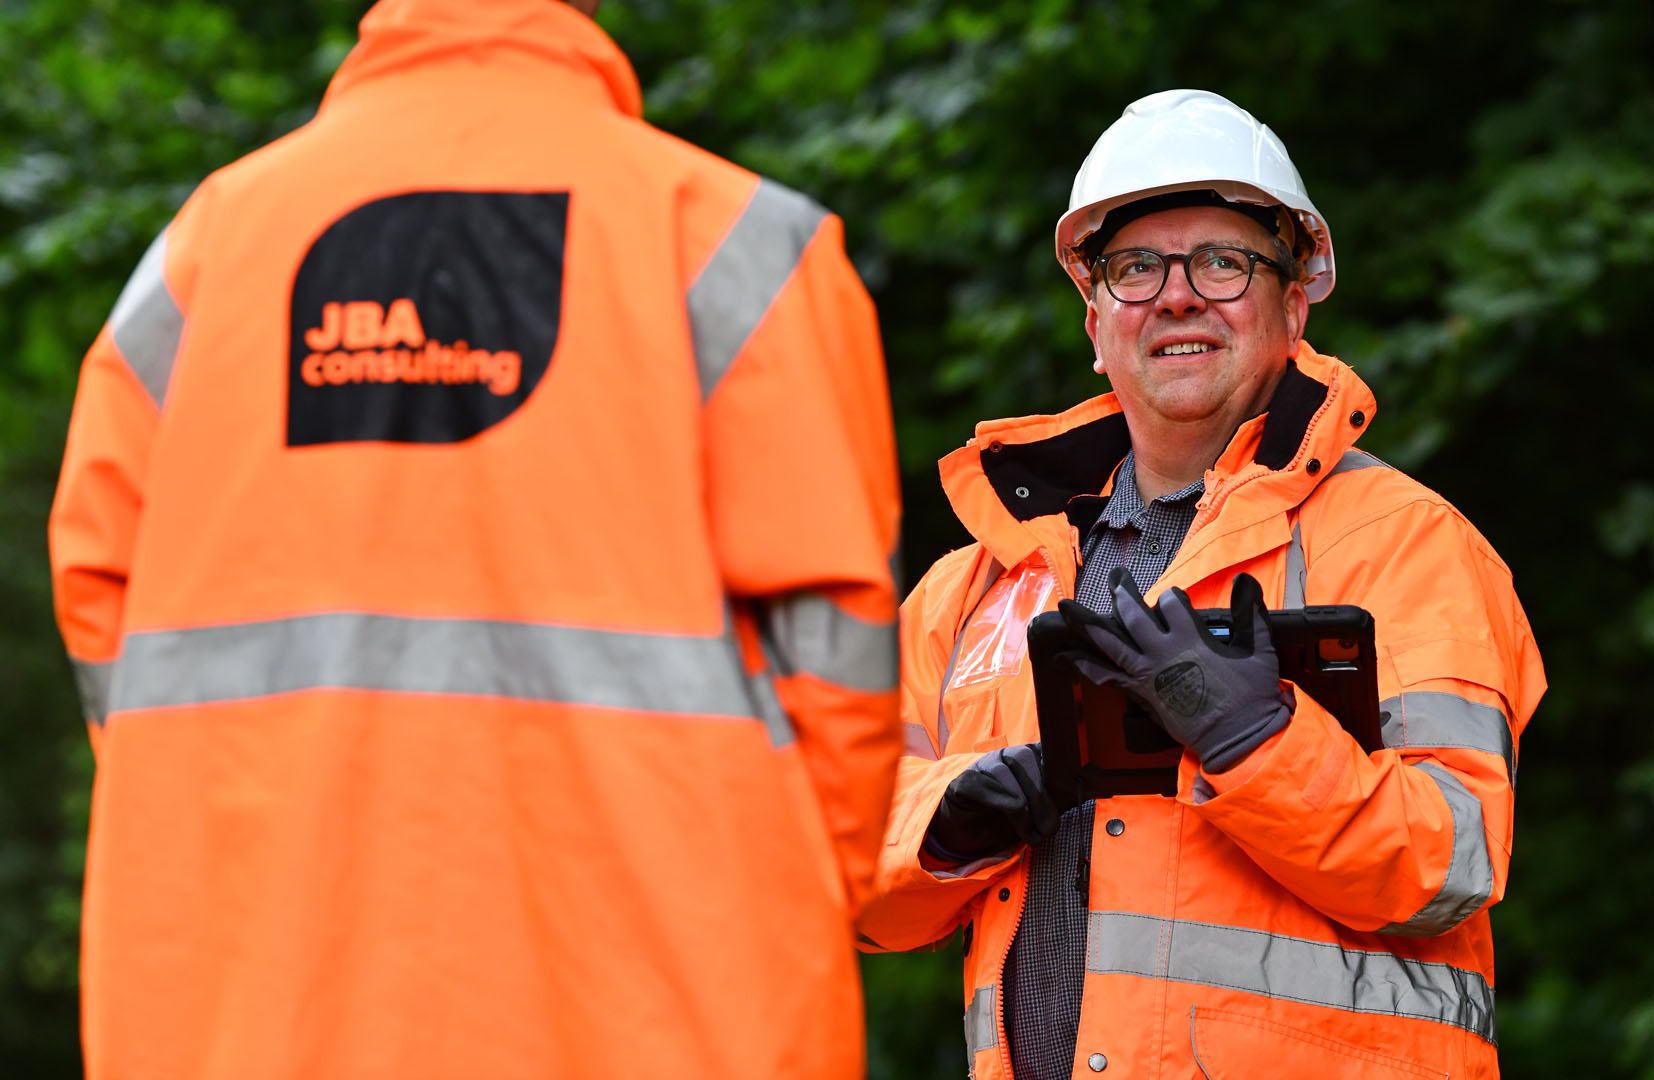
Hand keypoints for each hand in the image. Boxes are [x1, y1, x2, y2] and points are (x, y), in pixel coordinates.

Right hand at [923, 743, 1059, 863]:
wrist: (972, 838)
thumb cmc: (1010, 821)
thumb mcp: (1041, 812)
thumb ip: (1058, 801)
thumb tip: (1084, 793)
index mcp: (1027, 757)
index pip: (1042, 748)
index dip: (1055, 762)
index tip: (1069, 785)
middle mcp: (1003, 756)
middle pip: (1023, 757)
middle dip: (1039, 793)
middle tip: (1049, 826)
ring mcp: (981, 767)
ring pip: (1003, 770)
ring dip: (1021, 805)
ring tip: (1031, 832)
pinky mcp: (962, 782)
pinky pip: (980, 784)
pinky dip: (999, 800)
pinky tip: (1011, 812)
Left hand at [1057, 569, 1292, 772]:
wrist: (1237, 738)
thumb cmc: (1251, 698)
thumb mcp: (1260, 651)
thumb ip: (1251, 614)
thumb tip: (1246, 581)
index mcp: (1191, 638)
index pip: (1171, 604)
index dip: (1171, 597)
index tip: (1174, 599)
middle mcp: (1163, 652)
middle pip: (1133, 615)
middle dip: (1122, 593)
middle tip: (1115, 577)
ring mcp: (1147, 674)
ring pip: (1110, 642)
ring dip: (1087, 623)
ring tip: (1066, 607)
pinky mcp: (1140, 694)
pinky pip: (1106, 677)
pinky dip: (1084, 666)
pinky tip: (1065, 656)